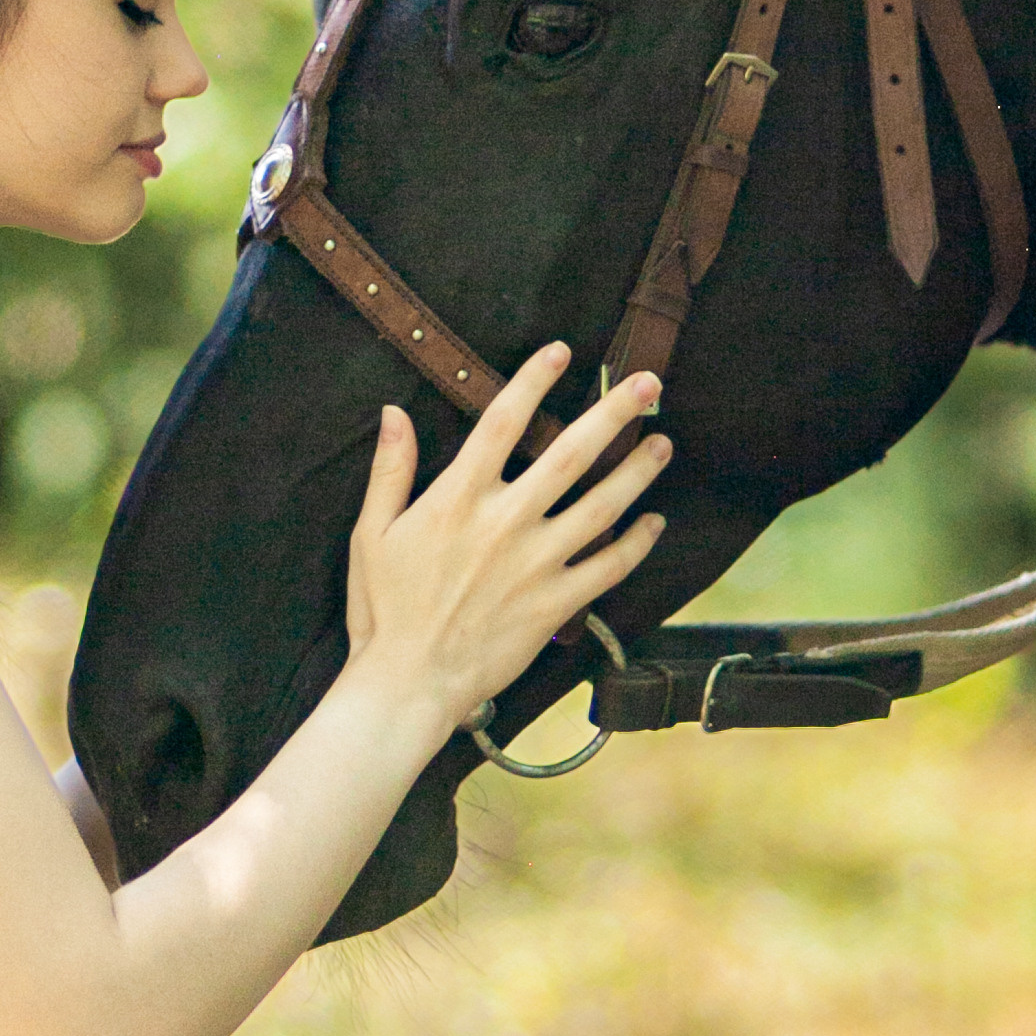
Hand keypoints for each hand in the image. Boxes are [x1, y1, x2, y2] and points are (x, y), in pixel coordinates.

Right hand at [342, 348, 668, 742]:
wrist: (407, 683)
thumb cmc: (384, 610)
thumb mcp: (371, 533)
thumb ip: (391, 470)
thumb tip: (394, 414)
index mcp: (458, 498)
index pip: (503, 421)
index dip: (534, 380)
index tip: (561, 352)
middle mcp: (505, 522)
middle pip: (571, 453)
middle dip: (613, 412)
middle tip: (648, 382)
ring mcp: (536, 563)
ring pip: (602, 505)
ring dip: (638, 470)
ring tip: (664, 442)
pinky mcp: (556, 603)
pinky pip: (608, 567)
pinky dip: (637, 543)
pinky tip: (655, 523)